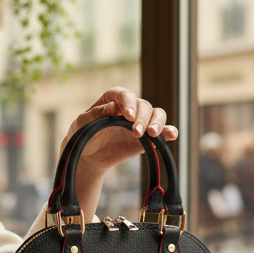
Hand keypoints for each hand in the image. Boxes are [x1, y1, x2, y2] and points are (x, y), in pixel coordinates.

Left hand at [58, 88, 175, 219]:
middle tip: (136, 132)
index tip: (127, 116)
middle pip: (144, 105)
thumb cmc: (83, 136)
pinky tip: (171, 135)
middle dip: (142, 118)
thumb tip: (114, 107)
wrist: (89, 157)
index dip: (128, 103)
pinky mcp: (148, 137)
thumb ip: (96, 114)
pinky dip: (169, 131)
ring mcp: (140, 122)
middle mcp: (130, 108)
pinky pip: (163, 131)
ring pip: (157, 114)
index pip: (125, 95)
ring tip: (152, 134)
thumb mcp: (81, 123)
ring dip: (157, 123)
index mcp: (113, 99)